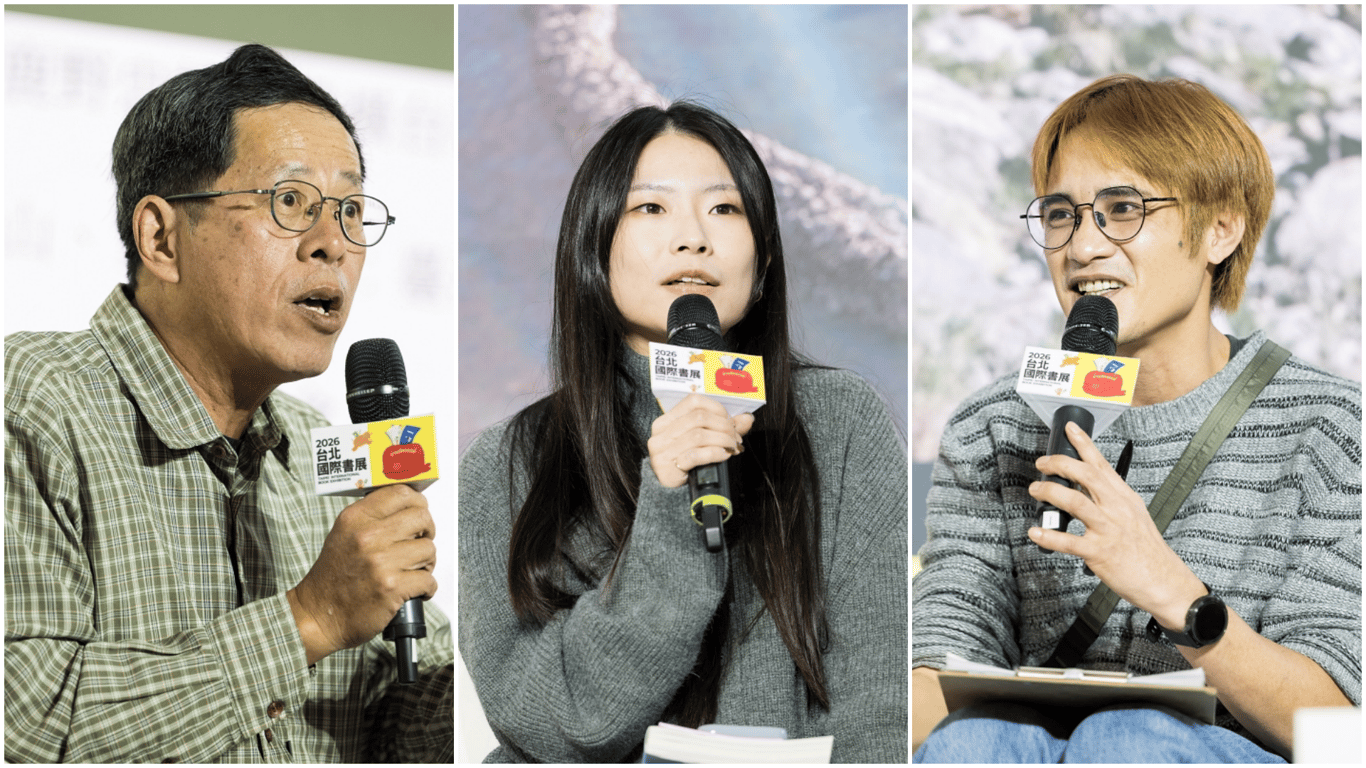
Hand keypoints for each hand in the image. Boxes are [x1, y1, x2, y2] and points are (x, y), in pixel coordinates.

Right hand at [288, 484, 436, 663]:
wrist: (318, 615)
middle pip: (421, 517)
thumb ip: (372, 517)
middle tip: (419, 543)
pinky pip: (428, 579)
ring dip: (426, 562)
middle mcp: (368, 537)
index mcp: (355, 519)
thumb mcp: (344, 535)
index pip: (400, 493)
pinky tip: (415, 590)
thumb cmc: (333, 577)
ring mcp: (380, 562)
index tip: (419, 511)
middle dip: (426, 532)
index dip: (417, 502)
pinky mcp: (391, 588)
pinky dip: (427, 587)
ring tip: (412, 570)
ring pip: (428, 549)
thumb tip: (407, 507)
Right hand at [647, 394, 754, 487]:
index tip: (730, 421)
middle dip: (724, 426)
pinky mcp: (668, 467)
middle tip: (736, 438)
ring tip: (732, 447)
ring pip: (699, 435)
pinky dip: (715, 453)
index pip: (693, 401)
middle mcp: (662, 432)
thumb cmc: (686, 461)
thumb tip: (747, 418)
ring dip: (722, 440)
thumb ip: (724, 427)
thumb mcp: (703, 440)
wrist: (670, 490)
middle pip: (699, 418)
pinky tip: (724, 455)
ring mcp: (662, 450)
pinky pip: (695, 455)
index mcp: (668, 419)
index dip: (717, 408)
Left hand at [1027, 421, 1205, 627]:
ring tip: (1035, 490)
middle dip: (1060, 464)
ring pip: (1074, 502)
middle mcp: (1116, 509)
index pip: (1102, 464)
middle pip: (1086, 475)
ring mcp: (1108, 529)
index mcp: (1124, 497)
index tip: (1070, 429)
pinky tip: (1035, 533)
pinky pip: (1068, 541)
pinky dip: (1048, 536)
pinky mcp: (1099, 552)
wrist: (1165, 580)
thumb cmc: (1147, 550)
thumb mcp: (1134, 514)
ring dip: (1049, 493)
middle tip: (1042, 463)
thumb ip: (1111, 499)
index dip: (1084, 444)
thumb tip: (1088, 488)